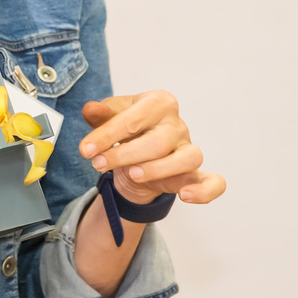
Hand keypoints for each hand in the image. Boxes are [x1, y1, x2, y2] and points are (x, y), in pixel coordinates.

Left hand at [80, 92, 225, 205]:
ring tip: (132, 174)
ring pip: (186, 159)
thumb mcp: (111, 118)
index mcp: (158, 103)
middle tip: (98, 163)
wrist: (138, 153)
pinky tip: (186, 195)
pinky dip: (205, 191)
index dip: (106, 135)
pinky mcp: (195, 173)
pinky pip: (212, 182)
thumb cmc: (128, 130)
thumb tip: (90, 109)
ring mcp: (189, 148)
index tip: (86, 150)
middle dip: (124, 154)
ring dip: (157, 169)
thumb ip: (101, 115)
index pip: (134, 118)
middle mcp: (177, 124)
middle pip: (158, 141)